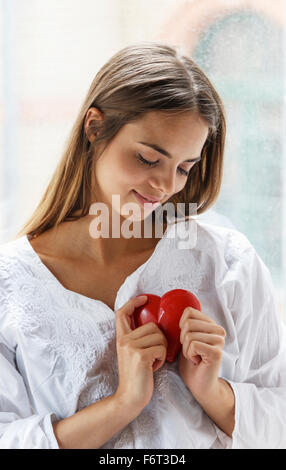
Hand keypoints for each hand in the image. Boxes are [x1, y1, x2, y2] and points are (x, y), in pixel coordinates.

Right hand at [115, 295, 167, 411]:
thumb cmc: (137, 376)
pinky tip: (154, 368)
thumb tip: (155, 324)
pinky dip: (162, 359)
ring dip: (162, 350)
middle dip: (160, 339)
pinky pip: (162, 348)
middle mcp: (124, 340)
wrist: (130, 398)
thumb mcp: (132, 353)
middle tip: (155, 354)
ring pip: (159, 337)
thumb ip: (138, 338)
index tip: (144, 298)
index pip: (122, 312)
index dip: (133, 302)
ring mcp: (131, 347)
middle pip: (152, 326)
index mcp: (121, 338)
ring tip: (153, 362)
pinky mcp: (140, 355)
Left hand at [178, 306, 225, 403]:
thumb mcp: (185, 338)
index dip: (181, 327)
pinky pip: (193, 345)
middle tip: (192, 351)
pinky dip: (189, 355)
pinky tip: (196, 361)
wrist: (199, 385)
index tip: (188, 340)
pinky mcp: (216, 352)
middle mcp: (218, 330)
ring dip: (186, 349)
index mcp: (211, 323)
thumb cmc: (190, 361)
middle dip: (183, 340)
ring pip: (189, 335)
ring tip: (194, 357)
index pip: (189, 312)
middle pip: (188, 323)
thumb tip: (171, 310)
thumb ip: (185, 324)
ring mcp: (219, 341)